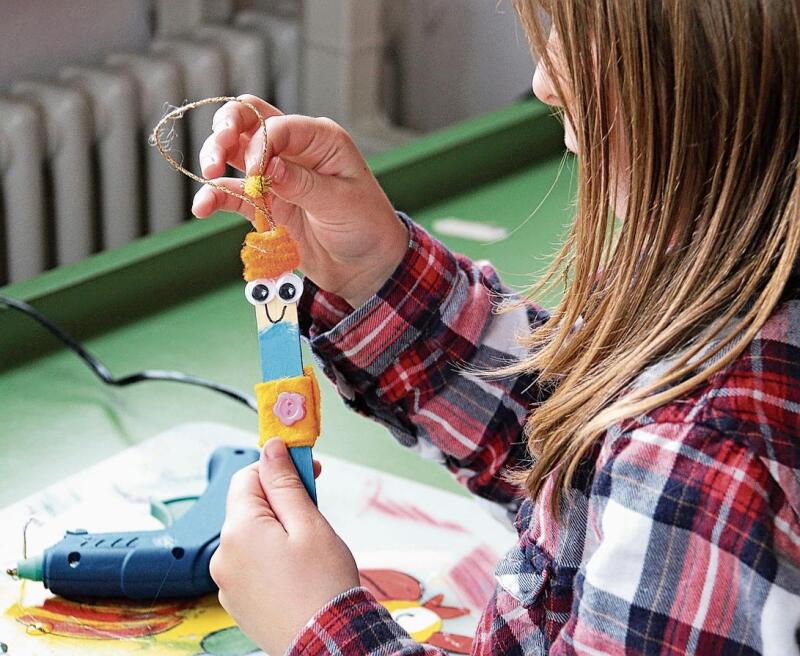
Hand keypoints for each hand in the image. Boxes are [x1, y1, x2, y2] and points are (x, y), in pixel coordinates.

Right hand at [193, 95, 407, 307]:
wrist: (364, 266)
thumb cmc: (366, 226)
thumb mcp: (341, 202)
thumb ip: (303, 183)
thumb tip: (268, 166)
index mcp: (320, 139)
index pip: (279, 125)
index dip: (261, 144)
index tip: (259, 172)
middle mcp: (295, 150)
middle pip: (249, 123)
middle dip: (226, 132)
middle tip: (216, 156)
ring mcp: (276, 176)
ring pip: (234, 152)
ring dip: (215, 158)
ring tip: (210, 175)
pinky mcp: (264, 203)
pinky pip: (233, 194)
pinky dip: (215, 198)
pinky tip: (202, 208)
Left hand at [209, 439, 359, 654]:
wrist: (326, 644)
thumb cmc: (322, 586)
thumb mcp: (309, 523)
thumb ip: (285, 483)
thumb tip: (271, 449)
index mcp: (238, 531)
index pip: (248, 477)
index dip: (279, 469)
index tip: (308, 471)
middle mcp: (223, 556)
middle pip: (250, 507)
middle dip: (282, 502)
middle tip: (315, 512)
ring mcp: (228, 582)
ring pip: (253, 536)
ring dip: (278, 531)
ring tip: (310, 550)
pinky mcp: (238, 602)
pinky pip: (252, 564)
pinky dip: (273, 559)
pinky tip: (298, 572)